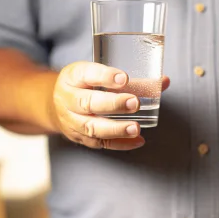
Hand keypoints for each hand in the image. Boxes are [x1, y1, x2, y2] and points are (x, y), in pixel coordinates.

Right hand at [51, 62, 169, 150]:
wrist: (54, 105)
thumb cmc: (84, 85)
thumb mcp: (96, 73)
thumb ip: (129, 78)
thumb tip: (164, 81)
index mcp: (72, 77)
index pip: (86, 74)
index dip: (105, 76)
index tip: (124, 78)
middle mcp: (68, 99)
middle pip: (87, 103)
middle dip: (113, 104)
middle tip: (134, 103)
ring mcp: (72, 121)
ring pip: (92, 127)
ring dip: (116, 129)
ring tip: (136, 128)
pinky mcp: (79, 137)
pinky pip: (99, 143)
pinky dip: (119, 144)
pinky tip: (137, 141)